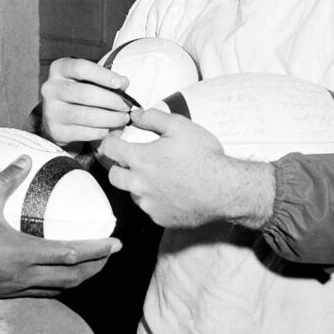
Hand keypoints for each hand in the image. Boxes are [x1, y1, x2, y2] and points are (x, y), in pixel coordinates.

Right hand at [0, 156, 122, 301]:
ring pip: (59, 288)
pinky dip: (58, 283)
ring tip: (91, 265)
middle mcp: (26, 275)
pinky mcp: (6, 293)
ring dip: (80, 278)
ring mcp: (16, 287)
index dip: (97, 250)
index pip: (71, 254)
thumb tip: (24, 160)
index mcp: (24, 254)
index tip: (116, 243)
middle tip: (110, 254)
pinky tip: (56, 274)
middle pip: (73, 277)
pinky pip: (42, 291)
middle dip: (96, 267)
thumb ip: (4, 182)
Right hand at [40, 57, 132, 144]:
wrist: (58, 117)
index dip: (103, 75)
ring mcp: (51, 110)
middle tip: (126, 106)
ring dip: (110, 118)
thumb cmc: (80, 93)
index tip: (121, 83)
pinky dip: (100, 131)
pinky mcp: (55, 130)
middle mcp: (51, 88)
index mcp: (59, 69)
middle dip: (112, 101)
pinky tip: (108, 129)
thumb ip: (107, 80)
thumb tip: (124, 83)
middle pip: (85, 94)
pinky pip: (84, 132)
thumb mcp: (90, 80)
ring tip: (123, 118)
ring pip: (86, 115)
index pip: (81, 68)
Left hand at [98, 108, 275, 229]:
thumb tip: (135, 115)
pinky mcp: (159, 218)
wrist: (225, 189)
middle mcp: (138, 184)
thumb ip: (152, 117)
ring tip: (159, 175)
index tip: (118, 139)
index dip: (111, 141)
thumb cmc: (204, 156)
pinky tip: (170, 190)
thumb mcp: (179, 126)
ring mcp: (148, 204)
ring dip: (137, 184)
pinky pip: (148, 207)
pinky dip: (154, 199)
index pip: (108, 149)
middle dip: (118, 165)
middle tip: (133, 159)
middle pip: (113, 175)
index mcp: (140, 159)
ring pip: (131, 193)